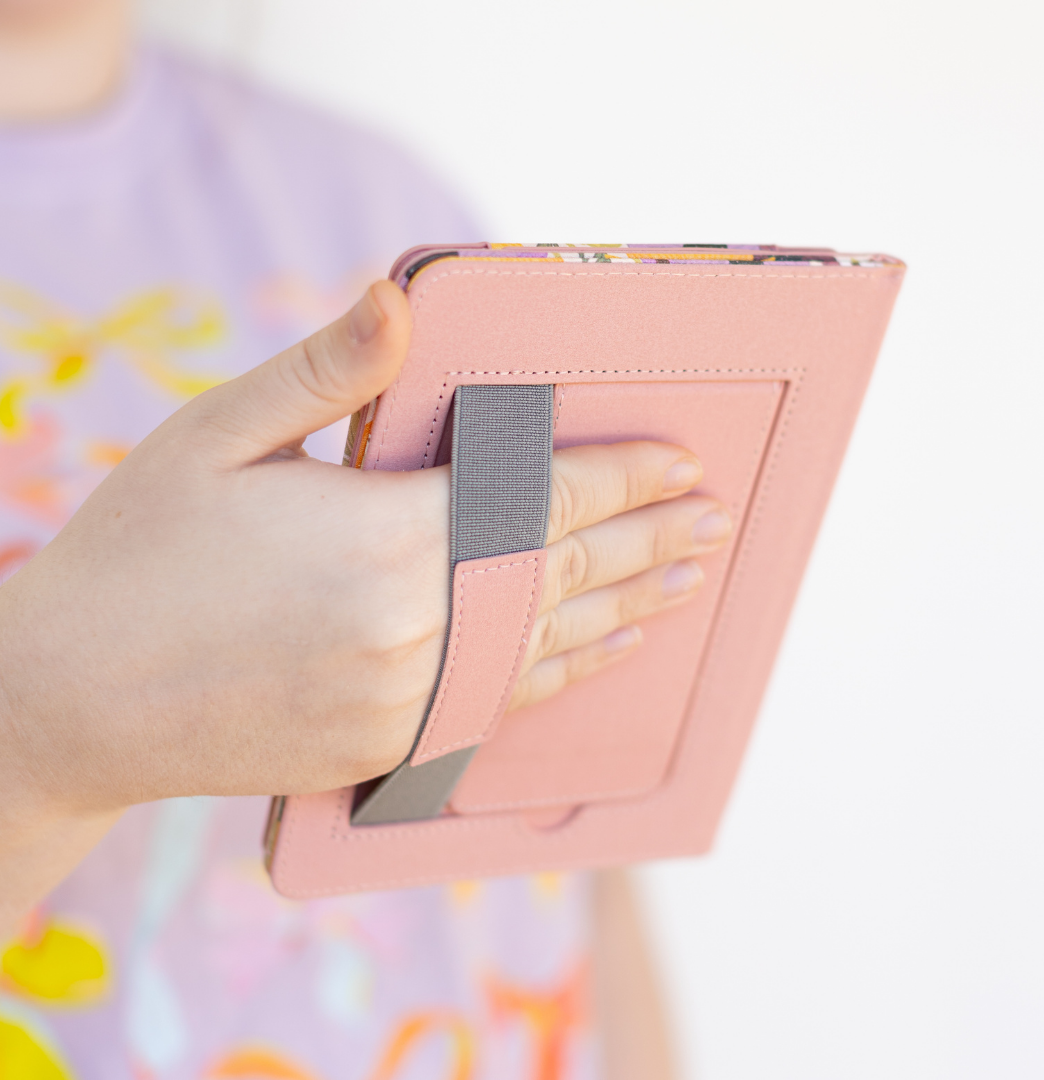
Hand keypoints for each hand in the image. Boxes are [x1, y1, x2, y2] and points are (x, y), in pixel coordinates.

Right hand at [0, 281, 729, 925]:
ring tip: (685, 585)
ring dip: (625, 609)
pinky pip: (503, 702)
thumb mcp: (215, 437)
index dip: (623, 477)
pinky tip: (600, 650)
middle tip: (713, 522)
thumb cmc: (137, 556)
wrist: (70, 703)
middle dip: (648, 542)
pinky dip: (563, 670)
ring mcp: (408, 701)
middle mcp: (415, 630)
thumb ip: (324, 369)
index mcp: (383, 540)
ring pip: (549, 645)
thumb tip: (400, 294)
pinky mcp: (390, 747)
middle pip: (565, 574)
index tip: (683, 462)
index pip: (543, 498)